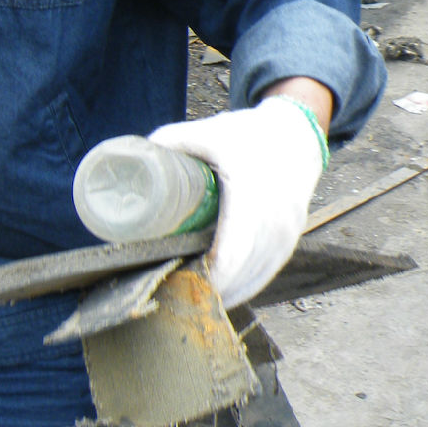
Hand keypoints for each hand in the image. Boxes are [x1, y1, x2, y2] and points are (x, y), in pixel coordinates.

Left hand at [147, 95, 325, 307]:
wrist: (296, 136)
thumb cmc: (248, 134)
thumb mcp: (208, 132)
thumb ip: (169, 142)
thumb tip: (131, 160)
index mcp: (252, 195)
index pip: (235, 249)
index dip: (210, 273)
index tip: (181, 283)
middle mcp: (275, 221)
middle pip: (240, 272)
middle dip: (206, 287)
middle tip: (169, 290)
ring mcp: (286, 236)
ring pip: (253, 280)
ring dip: (223, 292)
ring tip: (186, 294)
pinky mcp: (289, 244)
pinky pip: (264, 276)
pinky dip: (241, 288)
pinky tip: (217, 295)